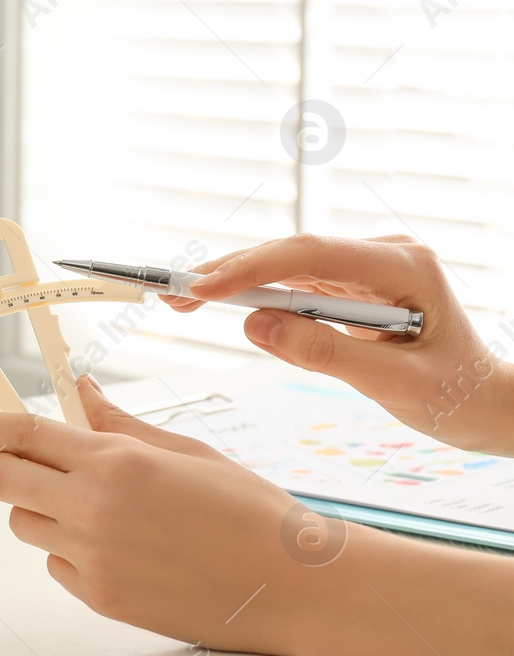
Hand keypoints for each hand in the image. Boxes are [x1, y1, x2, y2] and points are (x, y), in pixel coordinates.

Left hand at [0, 377, 344, 655]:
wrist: (295, 587)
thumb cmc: (250, 511)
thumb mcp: (184, 450)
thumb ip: (118, 423)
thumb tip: (77, 389)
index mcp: (116, 463)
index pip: (24, 435)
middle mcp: (94, 510)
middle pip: (3, 481)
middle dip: (4, 464)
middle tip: (27, 460)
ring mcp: (93, 559)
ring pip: (25, 523)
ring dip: (41, 507)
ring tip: (96, 505)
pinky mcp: (100, 598)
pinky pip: (55, 564)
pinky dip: (69, 549)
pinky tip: (120, 545)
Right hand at [168, 234, 513, 453]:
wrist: (487, 403)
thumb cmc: (457, 396)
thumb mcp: (395, 385)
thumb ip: (325, 354)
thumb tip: (255, 325)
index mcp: (404, 266)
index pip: (313, 254)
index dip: (252, 267)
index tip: (204, 288)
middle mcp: (384, 255)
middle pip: (292, 253)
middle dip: (230, 270)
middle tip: (173, 293)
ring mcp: (367, 268)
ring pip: (287, 265)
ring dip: (235, 280)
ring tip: (182, 298)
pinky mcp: (353, 285)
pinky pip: (295, 283)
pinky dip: (255, 292)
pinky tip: (220, 300)